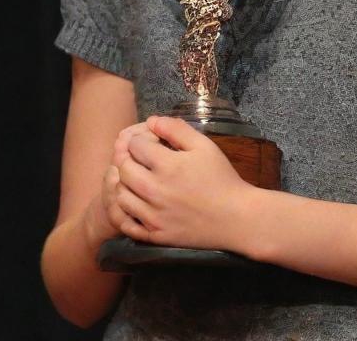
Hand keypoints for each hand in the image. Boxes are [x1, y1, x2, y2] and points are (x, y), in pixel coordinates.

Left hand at [107, 116, 256, 251]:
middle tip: (141, 158)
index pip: (135, 145)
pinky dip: (123, 211)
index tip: (151, 143)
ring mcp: (153, 216)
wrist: (234, 217)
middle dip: (128, 158)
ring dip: (125, 183)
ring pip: (121, 195)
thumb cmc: (221, 178)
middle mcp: (155, 191)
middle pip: (123, 169)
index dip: (141, 139)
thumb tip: (151, 121)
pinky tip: (136, 202)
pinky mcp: (154, 235)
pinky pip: (126, 223)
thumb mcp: (204, 145)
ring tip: (138, 179)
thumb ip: (177, 129)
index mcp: (168, 166)